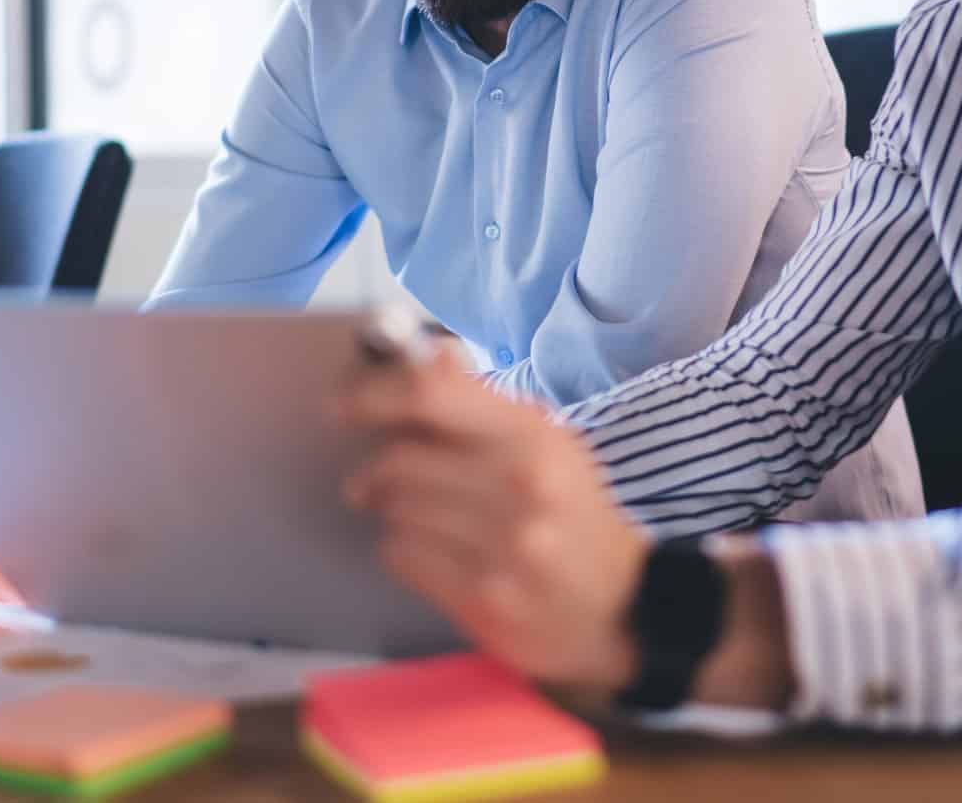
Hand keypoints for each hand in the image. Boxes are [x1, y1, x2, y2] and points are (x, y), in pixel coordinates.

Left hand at [339, 347, 650, 693]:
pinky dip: (403, 550)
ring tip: (417, 518)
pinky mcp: (483, 599)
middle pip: (398, 461)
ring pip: (395, 511)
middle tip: (375, 481)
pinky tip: (433, 553)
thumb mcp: (545, 443)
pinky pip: (402, 556)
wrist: (618, 607)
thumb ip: (482, 403)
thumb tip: (429, 354)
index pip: (429, 395)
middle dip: (376, 471)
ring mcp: (502, 547)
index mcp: (533, 434)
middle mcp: (519, 485)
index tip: (342, 406)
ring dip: (392, 512)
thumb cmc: (571, 512)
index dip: (373, 396)